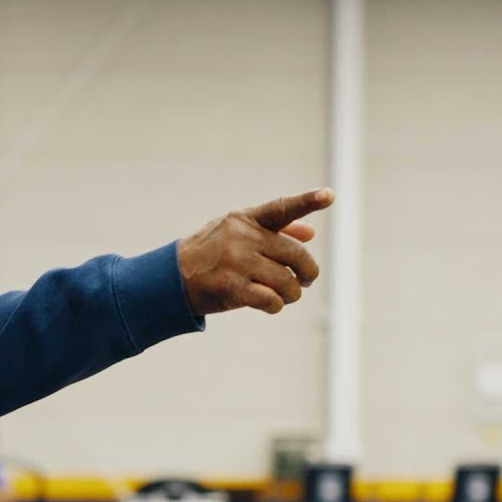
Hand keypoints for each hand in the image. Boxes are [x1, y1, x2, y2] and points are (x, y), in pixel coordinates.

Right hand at [177, 188, 334, 315]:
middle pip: (295, 254)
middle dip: (307, 272)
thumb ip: (274, 231)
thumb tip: (310, 233)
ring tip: (285, 295)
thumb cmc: (211, 254)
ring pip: (287, 281)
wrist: (172, 277)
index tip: (329, 195)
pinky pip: (271, 299)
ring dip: (291, 293)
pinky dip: (276, 306)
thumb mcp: (236, 234)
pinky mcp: (232, 287)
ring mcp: (237, 262)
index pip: (282, 208)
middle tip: (306, 280)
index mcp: (245, 219)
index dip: (308, 202)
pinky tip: (271, 305)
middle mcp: (242, 237)